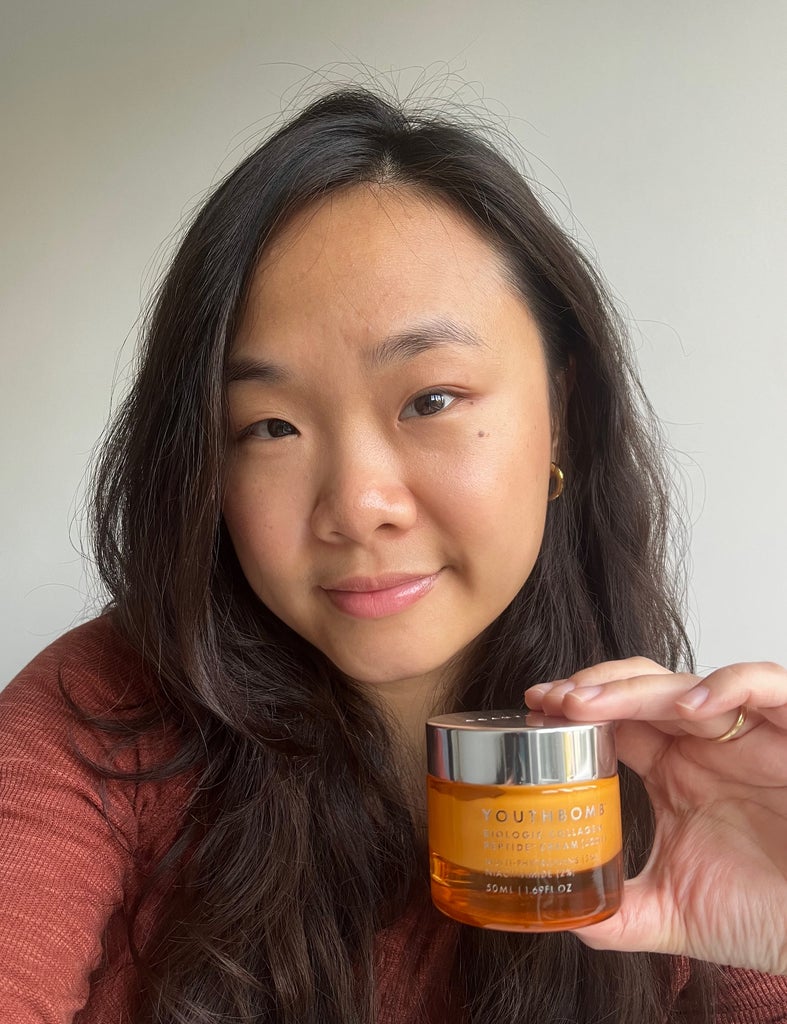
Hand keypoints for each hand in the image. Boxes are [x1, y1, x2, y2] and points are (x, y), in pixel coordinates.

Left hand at [524, 659, 786, 974]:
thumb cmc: (766, 916)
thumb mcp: (676, 916)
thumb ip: (621, 912)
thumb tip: (565, 918)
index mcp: (673, 772)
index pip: (614, 719)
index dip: (574, 707)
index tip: (534, 709)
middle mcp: (704, 746)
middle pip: (640, 689)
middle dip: (592, 687)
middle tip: (551, 700)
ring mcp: (747, 737)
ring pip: (687, 684)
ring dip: (635, 687)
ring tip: (590, 703)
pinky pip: (767, 688)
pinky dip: (730, 686)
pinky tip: (688, 707)